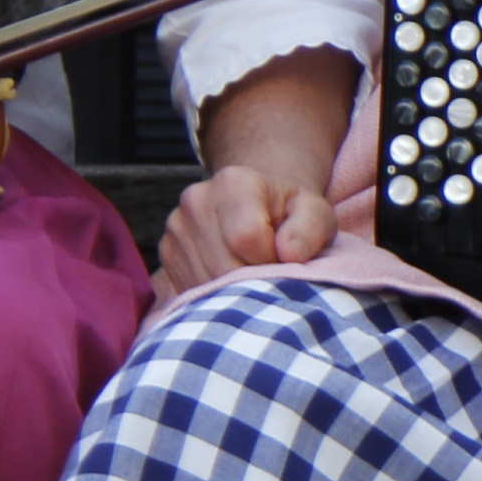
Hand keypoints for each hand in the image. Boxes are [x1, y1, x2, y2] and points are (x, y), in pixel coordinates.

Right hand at [159, 163, 335, 297]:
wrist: (261, 209)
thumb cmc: (292, 215)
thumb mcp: (316, 214)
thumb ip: (311, 229)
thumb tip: (289, 254)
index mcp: (234, 182)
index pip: (247, 237)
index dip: (272, 260)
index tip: (285, 259)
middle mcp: (196, 201)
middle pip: (223, 264)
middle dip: (254, 280)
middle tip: (272, 274)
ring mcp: (175, 229)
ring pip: (204, 283)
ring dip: (234, 293)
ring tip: (254, 276)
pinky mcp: (166, 255)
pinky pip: (189, 292)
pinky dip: (214, 298)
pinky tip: (231, 285)